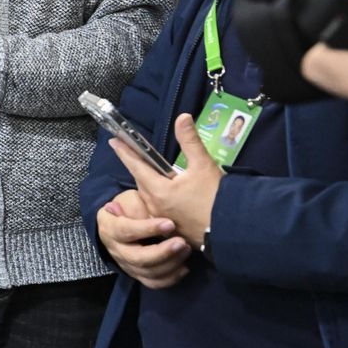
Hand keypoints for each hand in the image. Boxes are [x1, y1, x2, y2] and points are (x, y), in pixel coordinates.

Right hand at [95, 189, 191, 288]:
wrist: (121, 223)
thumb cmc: (128, 208)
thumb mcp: (129, 199)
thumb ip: (138, 206)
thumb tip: (151, 216)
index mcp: (110, 228)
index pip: (126, 231)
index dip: (147, 229)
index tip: (170, 224)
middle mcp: (116, 250)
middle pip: (138, 258)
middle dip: (163, 252)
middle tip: (182, 242)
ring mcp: (127, 265)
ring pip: (148, 272)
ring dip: (171, 263)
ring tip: (186, 249)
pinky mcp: (138, 274)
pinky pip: (154, 283)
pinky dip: (171, 278)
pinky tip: (184, 267)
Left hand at [111, 113, 220, 247]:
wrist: (234, 230)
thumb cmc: (217, 198)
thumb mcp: (203, 165)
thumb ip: (190, 141)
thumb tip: (182, 117)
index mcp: (158, 190)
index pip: (136, 166)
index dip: (125, 152)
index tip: (113, 141)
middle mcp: (155, 206)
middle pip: (142, 181)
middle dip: (139, 167)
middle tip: (136, 155)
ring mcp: (162, 219)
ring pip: (150, 196)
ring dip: (150, 184)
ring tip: (155, 174)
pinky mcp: (172, 229)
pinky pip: (158, 209)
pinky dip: (160, 198)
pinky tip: (170, 196)